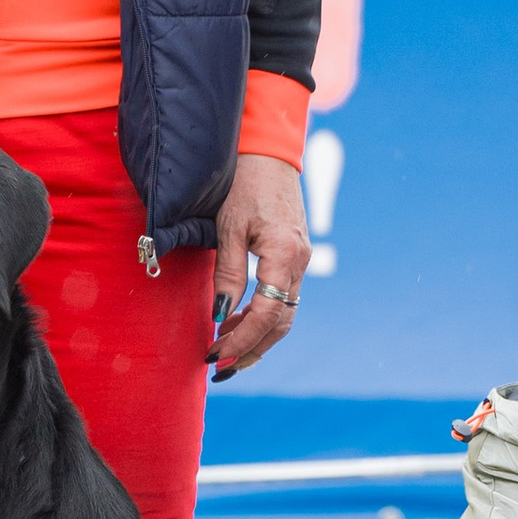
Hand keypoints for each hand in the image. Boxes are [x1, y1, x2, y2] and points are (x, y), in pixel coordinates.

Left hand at [211, 152, 310, 376]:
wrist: (267, 151)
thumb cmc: (243, 183)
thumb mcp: (229, 229)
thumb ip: (228, 274)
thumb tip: (221, 316)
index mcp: (285, 255)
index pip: (268, 314)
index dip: (242, 339)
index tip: (215, 354)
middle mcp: (300, 261)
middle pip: (281, 323)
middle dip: (251, 348)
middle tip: (220, 367)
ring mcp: (302, 258)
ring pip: (284, 313)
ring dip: (256, 336)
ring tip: (225, 350)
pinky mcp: (296, 255)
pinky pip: (283, 296)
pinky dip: (261, 315)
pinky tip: (237, 320)